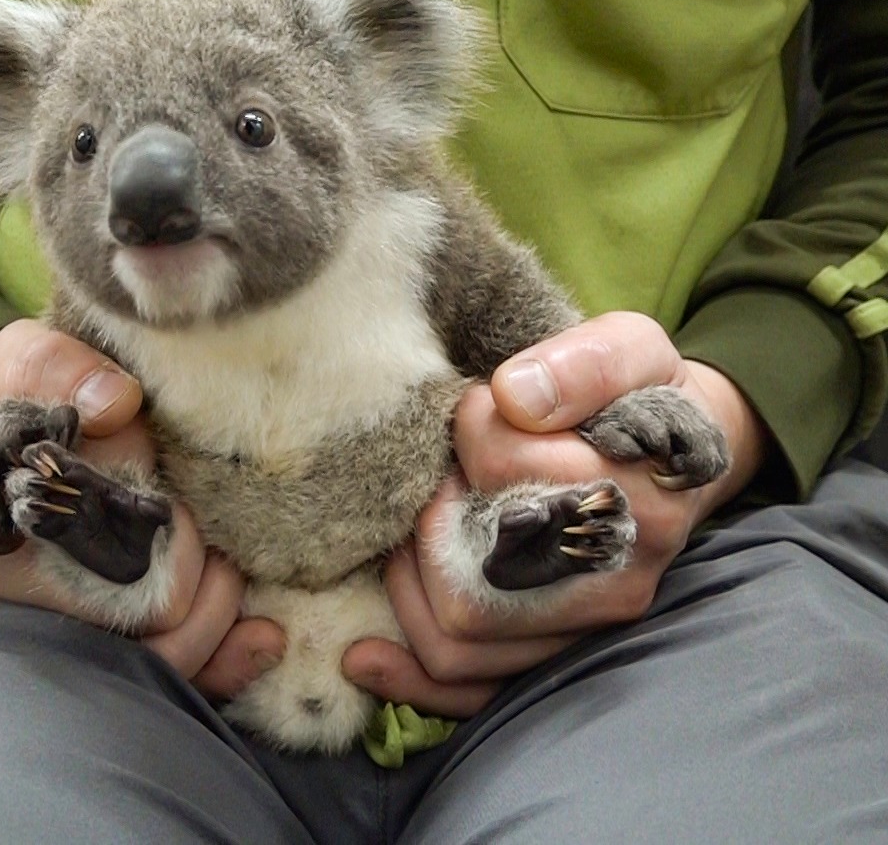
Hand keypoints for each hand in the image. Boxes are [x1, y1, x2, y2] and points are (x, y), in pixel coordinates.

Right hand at [0, 318, 281, 696]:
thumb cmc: (7, 393)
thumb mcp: (16, 358)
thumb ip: (55, 367)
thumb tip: (116, 404)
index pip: (74, 559)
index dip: (145, 537)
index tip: (175, 502)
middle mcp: (13, 589)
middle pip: (126, 626)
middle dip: (194, 582)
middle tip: (217, 530)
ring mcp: (57, 617)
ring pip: (149, 659)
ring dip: (212, 617)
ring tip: (236, 569)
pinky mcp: (99, 629)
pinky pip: (163, 669)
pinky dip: (222, 658)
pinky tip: (263, 637)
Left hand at [343, 311, 767, 716]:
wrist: (675, 459)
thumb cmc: (641, 398)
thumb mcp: (630, 350)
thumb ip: (580, 363)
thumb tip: (514, 396)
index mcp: (639, 495)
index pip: (505, 463)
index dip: (470, 428)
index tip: (477, 410)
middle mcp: (617, 578)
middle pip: (473, 572)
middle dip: (427, 519)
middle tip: (438, 479)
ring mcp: (584, 626)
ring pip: (461, 638)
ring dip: (409, 584)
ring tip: (411, 535)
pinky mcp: (554, 654)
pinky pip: (475, 690)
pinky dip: (411, 677)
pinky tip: (364, 656)